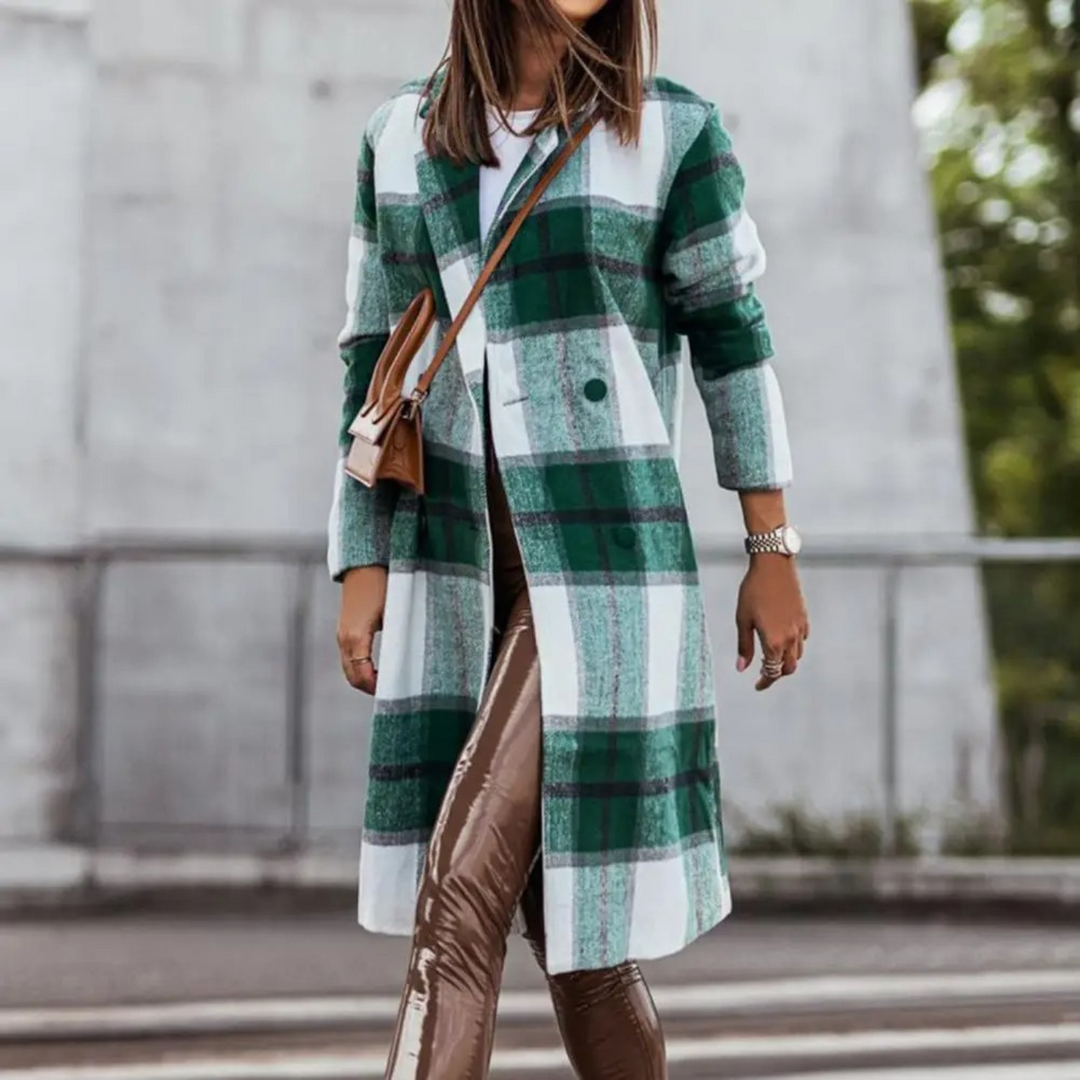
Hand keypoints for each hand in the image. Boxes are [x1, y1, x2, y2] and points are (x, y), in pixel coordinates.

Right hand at [337, 565, 388, 694]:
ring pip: (348, 668)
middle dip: (369, 687)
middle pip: (352, 676)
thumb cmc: (383, 584)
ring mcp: (341, 635)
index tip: (394, 693)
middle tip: (391, 693)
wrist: (365, 564)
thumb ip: (397, 638)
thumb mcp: (394, 613)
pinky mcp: (344, 630)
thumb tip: (407, 660)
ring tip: (386, 682)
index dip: (375, 688)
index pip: (361, 674)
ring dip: (363, 678)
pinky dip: (359, 668)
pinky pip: (348, 658)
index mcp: (355, 637)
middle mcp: (344, 639)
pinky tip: (377, 669)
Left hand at [735, 554, 809, 691]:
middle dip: (776, 674)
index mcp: (774, 641)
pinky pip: (802, 640)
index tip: (758, 686)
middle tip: (764, 674)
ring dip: (786, 661)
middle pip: (788, 668)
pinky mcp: (804, 617)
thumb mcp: (742, 619)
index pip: (772, 671)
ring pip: (797, 655)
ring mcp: (800, 627)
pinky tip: (784, 640)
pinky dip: (794, 646)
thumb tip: (742, 668)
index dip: (765, 681)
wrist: (773, 566)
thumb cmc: (754, 591)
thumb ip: (744, 646)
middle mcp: (790, 638)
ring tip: (771, 658)